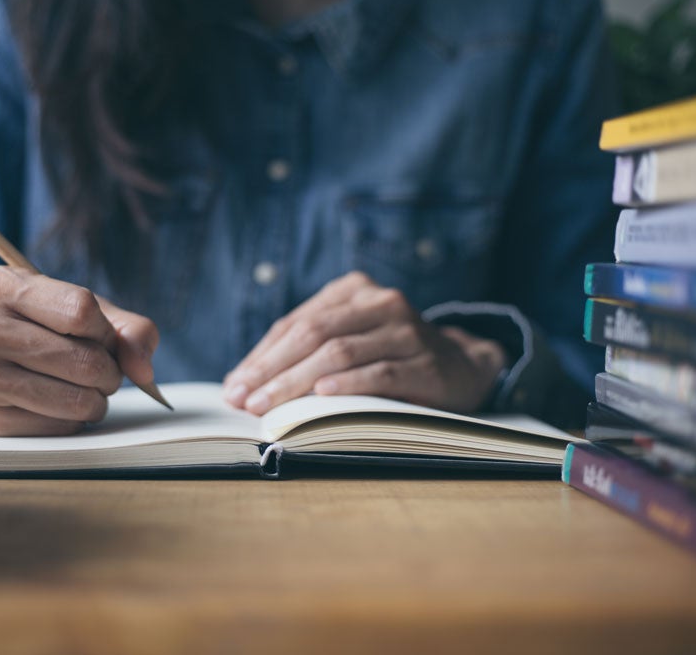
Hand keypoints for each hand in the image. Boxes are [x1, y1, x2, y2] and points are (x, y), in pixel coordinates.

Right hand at [0, 266, 158, 435]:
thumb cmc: (41, 329)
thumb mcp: (79, 310)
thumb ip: (128, 330)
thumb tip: (143, 372)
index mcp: (4, 287)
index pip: (81, 311)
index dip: (106, 331)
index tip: (102, 337)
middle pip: (84, 361)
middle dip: (110, 373)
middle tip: (102, 372)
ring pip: (74, 401)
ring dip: (96, 401)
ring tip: (85, 389)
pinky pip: (58, 428)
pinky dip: (72, 421)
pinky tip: (57, 406)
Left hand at [222, 271, 506, 414]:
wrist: (462, 367)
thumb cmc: (389, 355)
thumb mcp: (349, 340)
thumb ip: (301, 353)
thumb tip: (241, 384)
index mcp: (353, 290)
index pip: (295, 322)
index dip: (261, 357)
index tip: (234, 387)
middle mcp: (380, 302)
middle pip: (313, 334)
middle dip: (272, 370)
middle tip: (245, 400)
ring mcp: (406, 330)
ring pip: (339, 353)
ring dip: (297, 382)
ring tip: (269, 406)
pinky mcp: (425, 362)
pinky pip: (379, 373)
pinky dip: (347, 385)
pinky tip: (321, 397)